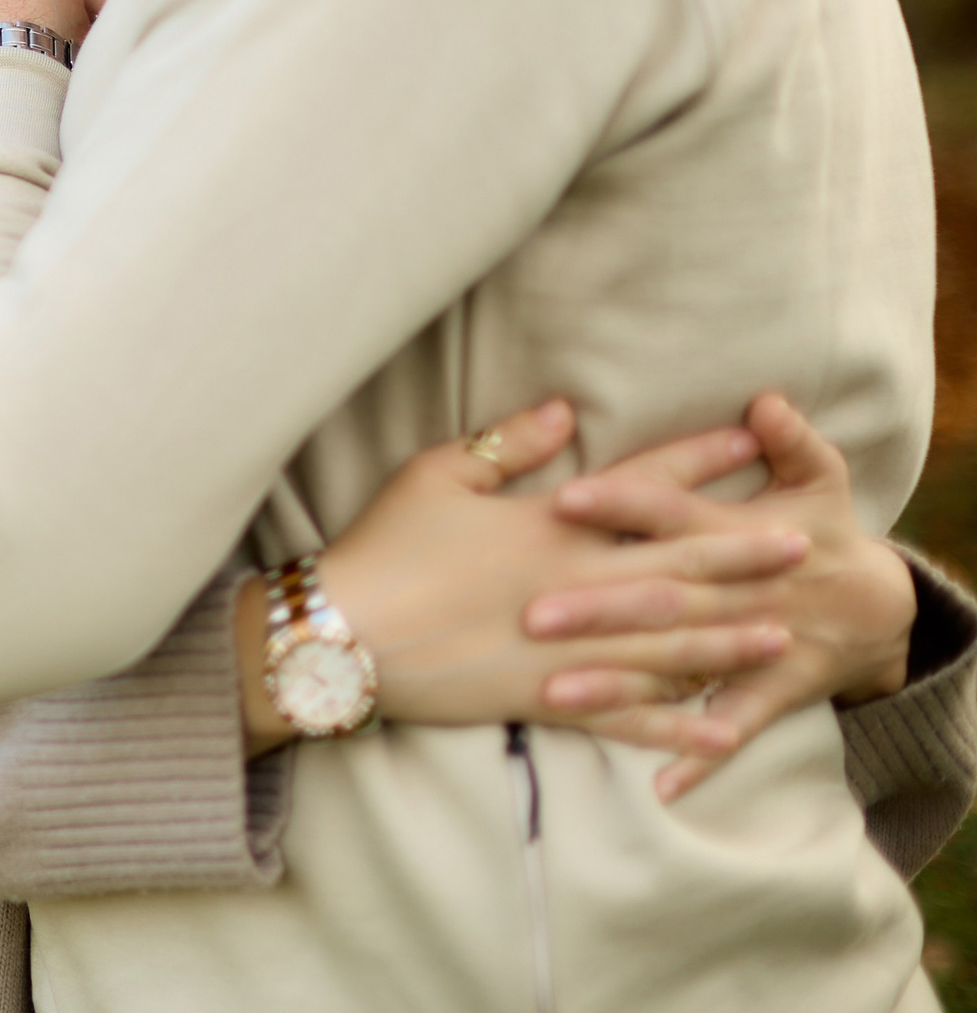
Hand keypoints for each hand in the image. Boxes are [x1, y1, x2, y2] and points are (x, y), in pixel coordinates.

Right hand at [259, 402, 803, 759]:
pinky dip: (673, 727)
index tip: (746, 440)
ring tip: (782, 635)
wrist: (340, 634)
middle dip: (742, 556)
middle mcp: (571, 587)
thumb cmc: (382, 547)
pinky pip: (623, 718)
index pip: (639, 488)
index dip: (695, 462)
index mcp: (548, 526)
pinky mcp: (543, 698)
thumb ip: (508, 444)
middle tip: (800, 546)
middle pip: (676, 569)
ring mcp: (564, 649)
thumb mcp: (435, 475)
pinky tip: (718, 733)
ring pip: (665, 646)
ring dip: (728, 640)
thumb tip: (567, 409)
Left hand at [532, 393, 914, 798]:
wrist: (881, 608)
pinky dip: (698, 755)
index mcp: (736, 530)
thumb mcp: (820, 478)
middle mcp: (739, 590)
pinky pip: (730, 727)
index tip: (564, 498)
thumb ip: (789, 440)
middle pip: (659, 594)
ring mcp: (754, 647)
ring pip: (677, 666)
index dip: (623, 500)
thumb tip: (767, 399)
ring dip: (619, 683)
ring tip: (556, 695)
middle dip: (598, 603)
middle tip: (532, 613)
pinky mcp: (769, 693)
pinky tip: (655, 784)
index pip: (670, 508)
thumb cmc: (825, 527)